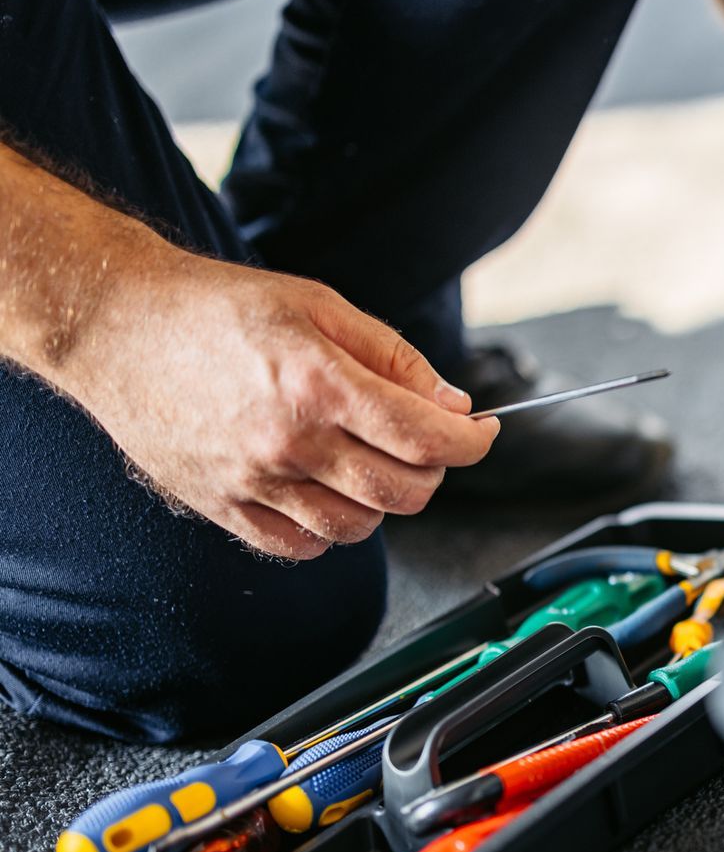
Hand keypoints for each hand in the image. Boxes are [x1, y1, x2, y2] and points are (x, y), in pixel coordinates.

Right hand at [60, 248, 498, 559]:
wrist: (115, 324)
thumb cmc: (216, 307)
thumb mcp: (321, 306)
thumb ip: (395, 359)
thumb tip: (454, 406)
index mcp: (319, 384)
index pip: (428, 439)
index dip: (472, 441)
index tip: (479, 431)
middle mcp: (289, 441)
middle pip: (404, 492)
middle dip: (433, 471)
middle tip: (424, 442)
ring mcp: (252, 481)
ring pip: (360, 526)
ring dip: (381, 499)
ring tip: (365, 457)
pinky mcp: (220, 505)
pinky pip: (301, 546)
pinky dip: (329, 526)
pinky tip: (323, 487)